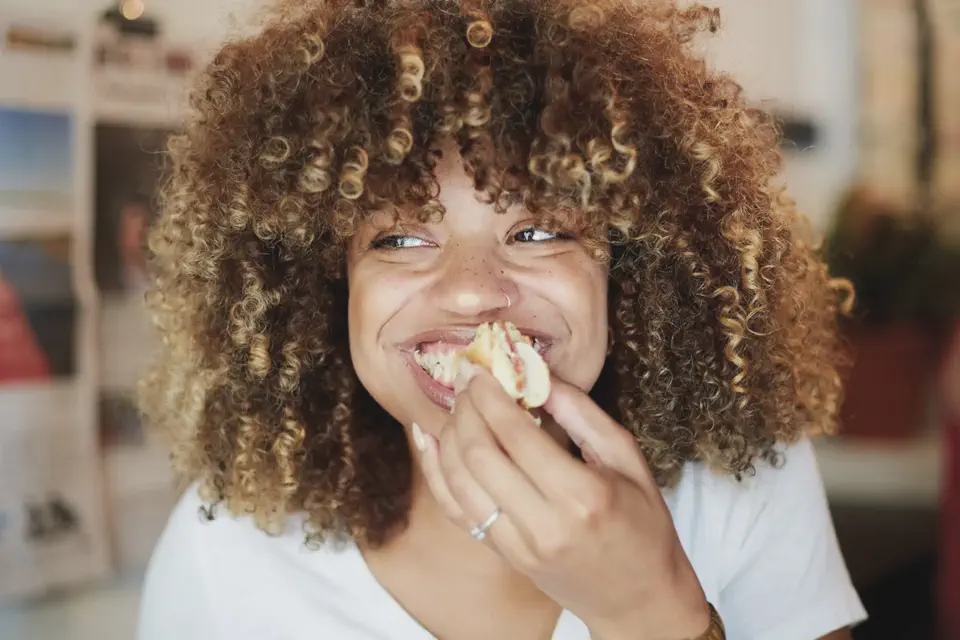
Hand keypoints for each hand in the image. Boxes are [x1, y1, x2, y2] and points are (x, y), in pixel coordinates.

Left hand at [414, 365, 710, 639]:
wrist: (639, 597)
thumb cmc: (643, 524)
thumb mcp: (628, 459)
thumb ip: (582, 414)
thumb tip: (537, 375)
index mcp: (582, 497)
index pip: (517, 436)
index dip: (491, 397)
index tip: (481, 369)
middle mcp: (543, 525)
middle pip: (480, 456)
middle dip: (465, 410)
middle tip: (466, 379)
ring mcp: (518, 546)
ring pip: (459, 483)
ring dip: (449, 436)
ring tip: (456, 404)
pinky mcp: (503, 555)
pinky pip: (456, 510)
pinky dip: (437, 472)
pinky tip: (429, 440)